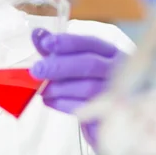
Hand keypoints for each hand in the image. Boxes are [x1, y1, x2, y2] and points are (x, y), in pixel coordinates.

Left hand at [29, 29, 124, 147]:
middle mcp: (118, 70)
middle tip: (37, 69)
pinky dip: (63, 103)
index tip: (45, 43)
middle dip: (60, 66)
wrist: (111, 121)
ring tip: (41, 89)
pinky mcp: (110, 114)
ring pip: (88, 87)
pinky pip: (85, 108)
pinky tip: (49, 100)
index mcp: (110, 53)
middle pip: (90, 64)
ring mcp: (118, 93)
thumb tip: (37, 33)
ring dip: (59, 87)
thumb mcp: (73, 63)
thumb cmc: (89, 85)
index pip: (90, 43)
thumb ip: (56, 49)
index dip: (67, 42)